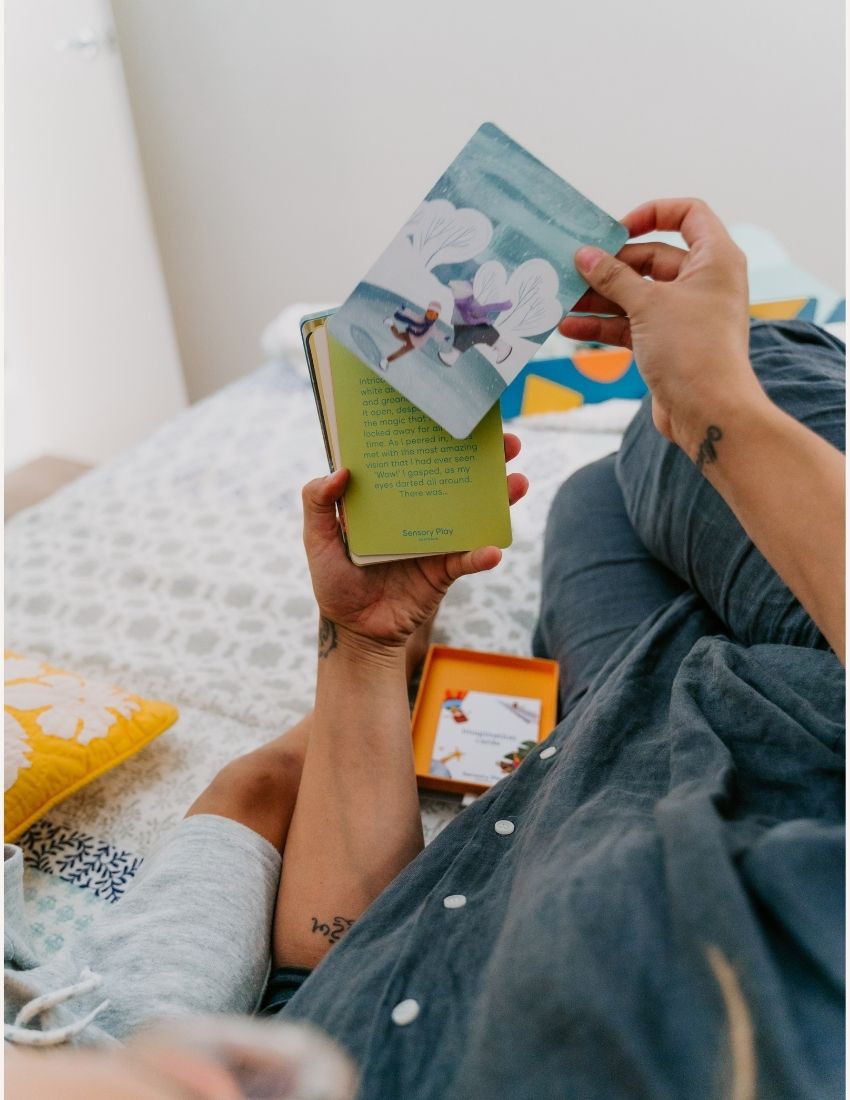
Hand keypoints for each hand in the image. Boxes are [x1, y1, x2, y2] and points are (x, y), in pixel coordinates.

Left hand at [302, 434, 527, 649]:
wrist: (355, 632)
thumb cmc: (334, 582)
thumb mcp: (317, 540)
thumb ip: (317, 504)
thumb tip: (341, 470)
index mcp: (388, 499)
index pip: (415, 459)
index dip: (436, 436)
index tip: (456, 414)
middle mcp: (417, 512)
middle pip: (454, 479)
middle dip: (484, 459)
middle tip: (508, 442)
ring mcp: (435, 540)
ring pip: (472, 513)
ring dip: (498, 497)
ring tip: (518, 481)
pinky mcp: (445, 571)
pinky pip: (468, 559)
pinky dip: (482, 554)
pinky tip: (493, 549)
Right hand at [559, 198, 764, 456]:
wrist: (709, 412)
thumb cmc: (692, 349)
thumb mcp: (648, 304)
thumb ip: (613, 276)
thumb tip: (584, 255)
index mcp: (714, 259)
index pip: (688, 214)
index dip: (652, 213)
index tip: (617, 229)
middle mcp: (703, 282)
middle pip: (652, 258)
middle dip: (611, 266)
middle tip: (574, 270)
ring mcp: (684, 315)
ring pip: (636, 295)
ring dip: (600, 298)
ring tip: (563, 300)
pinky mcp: (668, 344)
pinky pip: (632, 324)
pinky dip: (604, 325)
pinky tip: (571, 328)